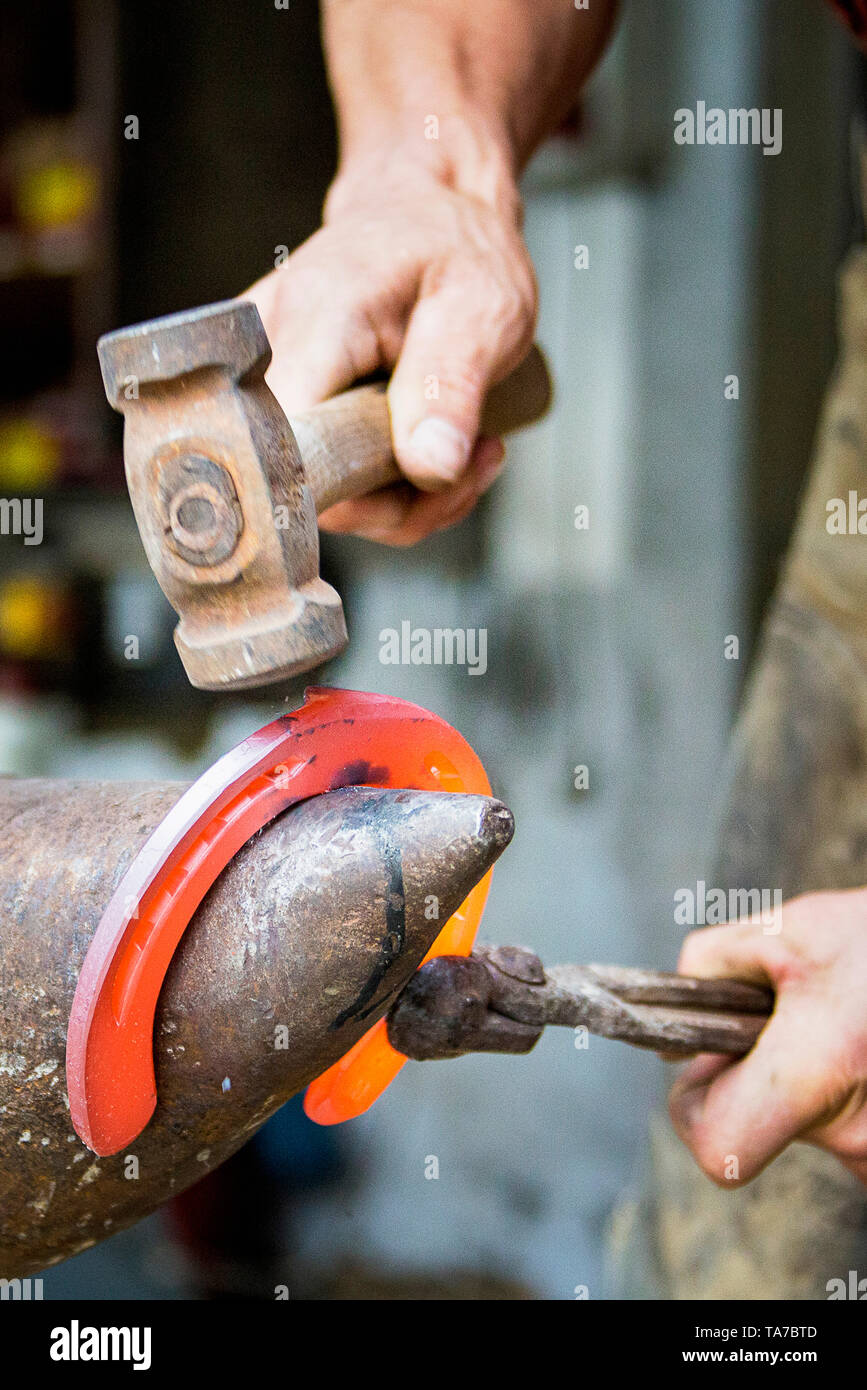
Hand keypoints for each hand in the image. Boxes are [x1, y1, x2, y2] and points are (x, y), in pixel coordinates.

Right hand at [245, 148, 535, 545]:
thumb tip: (429, 468)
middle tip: (473, 458)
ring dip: (408, 498)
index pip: (292, 450)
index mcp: (314, 322)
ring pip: (325, 497)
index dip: (359, 492)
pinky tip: (434, 447)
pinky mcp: (284, 412)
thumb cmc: (453, 247)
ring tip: (466, 445)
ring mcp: (267, 387)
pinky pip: (331, 483)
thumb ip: (449, 387)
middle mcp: (269, 357)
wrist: (426, 211)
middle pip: (311, 487)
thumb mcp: (481, 307)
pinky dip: (392, 487)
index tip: (433, 478)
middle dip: (403, 501)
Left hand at [669, 887, 866, 1187]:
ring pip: (807, 1130)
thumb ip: (713, 967)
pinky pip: (849, 1132)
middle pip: (761, 1128)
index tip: (719, 1053)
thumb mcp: (787, 928)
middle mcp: (859, 1137)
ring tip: (843, 1026)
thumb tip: (678, 1030)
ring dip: (808, 1083)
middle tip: (797, 1019)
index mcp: (818, 1072)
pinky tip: (863, 1048)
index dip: (698, 1101)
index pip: (719, 1146)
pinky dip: (847, 1093)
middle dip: (761, 1075)